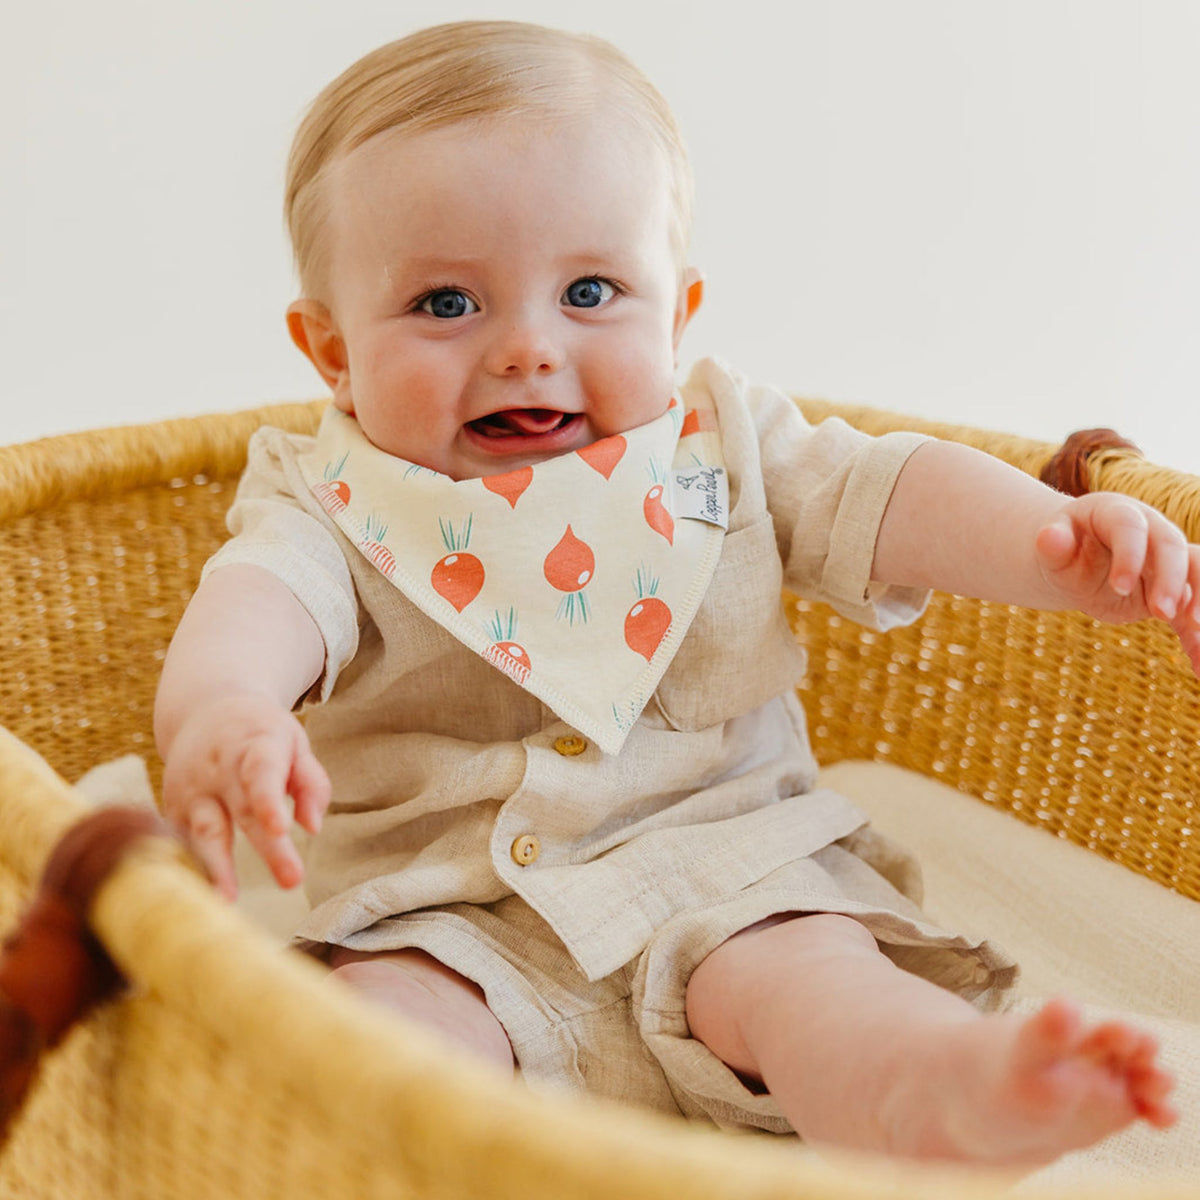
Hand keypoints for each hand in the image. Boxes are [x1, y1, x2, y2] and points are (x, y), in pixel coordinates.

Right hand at [161, 694, 330, 898]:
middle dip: (268, 849)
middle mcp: (219, 768)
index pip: (262, 772)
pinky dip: (192, 869)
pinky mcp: (173, 808)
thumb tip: (313, 827)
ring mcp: (192, 789)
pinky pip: (182, 842)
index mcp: (255, 745)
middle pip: (244, 811)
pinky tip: (201, 900)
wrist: (205, 710)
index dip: (269, 800)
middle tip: (292, 881)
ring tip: (228, 900)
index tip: (281, 828)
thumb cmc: (261, 732)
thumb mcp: (294, 742)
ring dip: (217, 867)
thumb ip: (310, 782)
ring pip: (204, 831)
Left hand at [1035, 493, 1199, 673]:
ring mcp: (1166, 560)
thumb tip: (1047, 537)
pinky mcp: (1171, 590)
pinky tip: (1198, 666)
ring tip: (1196, 630)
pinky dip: (1196, 638)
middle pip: (1172, 548)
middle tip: (1163, 612)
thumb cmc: (1063, 548)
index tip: (1119, 586)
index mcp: (1118, 514)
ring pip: (1196, 572)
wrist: (1079, 560)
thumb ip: (1052, 544)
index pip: (1130, 528)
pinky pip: (1190, 610)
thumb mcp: (1053, 546)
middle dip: (1171, 580)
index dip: (1129, 555)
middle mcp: (1151, 531)